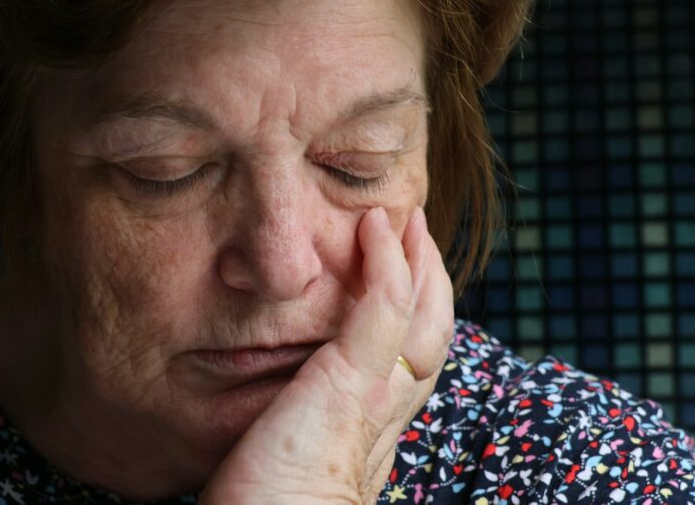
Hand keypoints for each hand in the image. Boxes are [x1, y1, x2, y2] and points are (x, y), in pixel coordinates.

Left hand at [199, 206, 454, 503]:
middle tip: (416, 229)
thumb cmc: (264, 501)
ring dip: (417, 257)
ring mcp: (377, 391)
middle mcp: (388, 407)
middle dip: (430, 276)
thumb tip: (273, 391)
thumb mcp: (289, 446)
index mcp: (375, 425)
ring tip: (403, 217)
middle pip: (431, 328)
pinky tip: (377, 225)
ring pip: (420, 310)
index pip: (413, 355)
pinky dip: (388, 260)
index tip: (402, 270)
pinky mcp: (353, 380)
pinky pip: (384, 304)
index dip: (416, 310)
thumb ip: (297, 414)